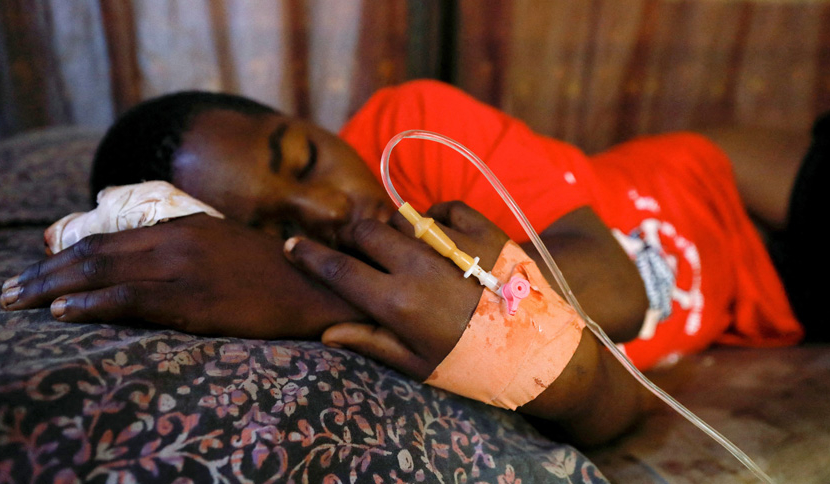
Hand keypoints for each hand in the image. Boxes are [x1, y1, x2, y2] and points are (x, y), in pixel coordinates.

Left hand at [0, 214, 363, 338]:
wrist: (318, 288)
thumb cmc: (273, 271)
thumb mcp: (226, 244)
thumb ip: (186, 242)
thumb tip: (148, 249)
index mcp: (185, 226)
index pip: (110, 238)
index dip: (66, 254)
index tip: (36, 269)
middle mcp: (179, 240)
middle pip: (96, 252)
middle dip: (46, 273)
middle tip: (10, 291)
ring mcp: (187, 269)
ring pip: (105, 272)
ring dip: (54, 289)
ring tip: (19, 302)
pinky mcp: (197, 300)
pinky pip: (133, 299)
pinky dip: (92, 304)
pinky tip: (64, 312)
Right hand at [283, 201, 509, 379]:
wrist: (538, 355)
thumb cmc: (471, 366)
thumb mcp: (417, 364)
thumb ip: (371, 341)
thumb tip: (326, 331)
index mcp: (398, 304)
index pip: (339, 270)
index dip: (308, 255)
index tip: (291, 245)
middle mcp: (421, 269)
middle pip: (366, 232)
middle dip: (352, 238)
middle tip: (357, 251)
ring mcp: (454, 247)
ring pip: (403, 218)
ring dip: (394, 230)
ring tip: (405, 251)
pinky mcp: (486, 233)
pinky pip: (446, 207)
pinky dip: (435, 216)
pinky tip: (438, 237)